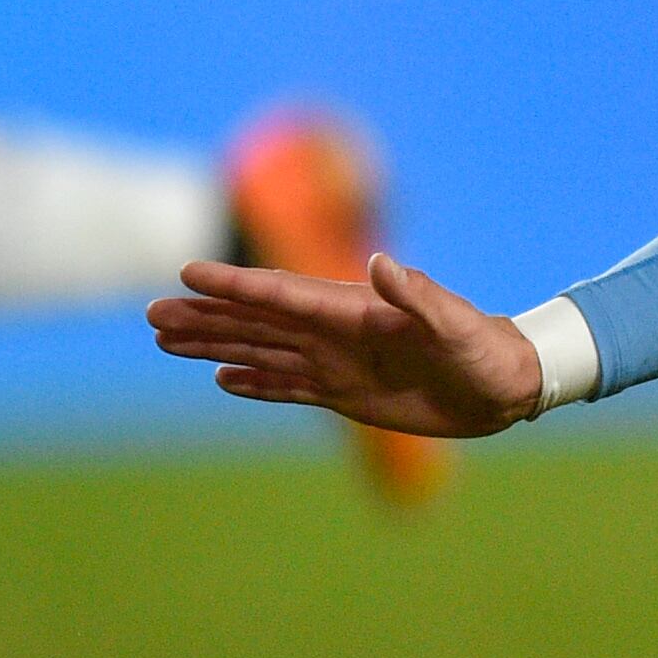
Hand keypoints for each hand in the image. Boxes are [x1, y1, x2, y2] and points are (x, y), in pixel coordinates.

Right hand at [150, 251, 543, 436]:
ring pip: (261, 351)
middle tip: (151, 313)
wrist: (505, 386)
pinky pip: (287, 386)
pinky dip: (254, 383)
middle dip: (205, 316)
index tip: (189, 272)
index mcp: (353, 310)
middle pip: (255, 320)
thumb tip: (382, 263)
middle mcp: (335, 332)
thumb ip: (419, 296)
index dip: (235, 285)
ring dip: (215, 345)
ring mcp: (336, 363)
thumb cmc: (486, 351)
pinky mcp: (346, 394)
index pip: (281, 294)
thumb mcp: (456, 325)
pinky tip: (221, 379)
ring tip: (166, 339)